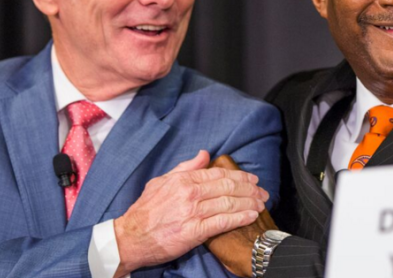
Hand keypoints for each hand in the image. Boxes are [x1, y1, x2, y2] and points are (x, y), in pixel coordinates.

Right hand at [113, 150, 268, 275]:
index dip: (239, 176)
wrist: (130, 238)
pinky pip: (223, 222)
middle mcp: (189, 193)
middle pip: (228, 187)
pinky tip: (251, 216)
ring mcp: (192, 212)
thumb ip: (185, 168)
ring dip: (249, 202)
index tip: (252, 179)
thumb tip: (204, 154)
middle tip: (262, 192)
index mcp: (183, 179)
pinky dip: (240, 218)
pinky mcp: (194, 232)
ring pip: (229, 203)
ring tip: (261, 204)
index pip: (218, 174)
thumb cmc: (145, 211)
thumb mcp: (161, 182)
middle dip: (249, 189)